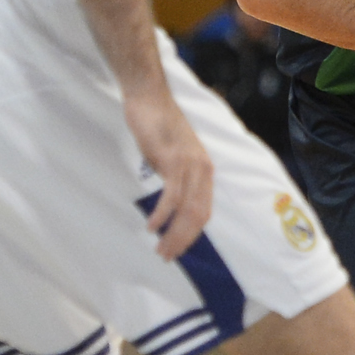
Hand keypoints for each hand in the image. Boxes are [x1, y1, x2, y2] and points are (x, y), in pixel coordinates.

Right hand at [125, 93, 213, 261]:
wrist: (149, 98)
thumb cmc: (157, 126)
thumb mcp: (171, 156)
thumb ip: (175, 177)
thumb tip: (169, 203)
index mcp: (205, 170)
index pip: (204, 210)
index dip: (192, 234)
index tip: (177, 249)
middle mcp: (202, 169)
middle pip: (198, 215)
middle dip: (183, 240)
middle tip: (166, 256)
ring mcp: (189, 165)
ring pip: (186, 210)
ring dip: (173, 234)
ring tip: (159, 249)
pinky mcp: (173, 160)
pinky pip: (171, 196)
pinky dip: (162, 215)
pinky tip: (153, 227)